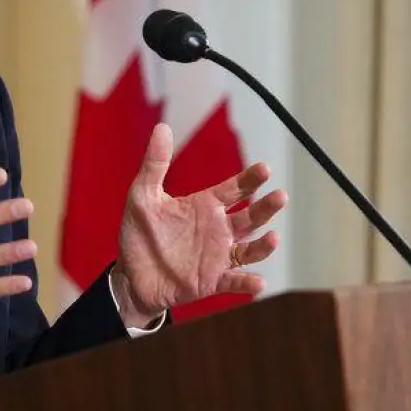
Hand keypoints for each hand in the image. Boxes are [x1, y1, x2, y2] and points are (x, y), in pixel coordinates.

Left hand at [111, 123, 286, 325]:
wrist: (131, 276)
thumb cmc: (140, 234)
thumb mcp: (142, 196)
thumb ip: (155, 164)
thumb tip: (162, 127)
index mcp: (205, 205)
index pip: (235, 188)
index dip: (250, 179)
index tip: (264, 168)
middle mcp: (218, 229)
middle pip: (250, 216)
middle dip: (266, 207)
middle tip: (280, 196)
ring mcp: (218, 256)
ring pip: (249, 249)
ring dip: (263, 245)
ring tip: (272, 237)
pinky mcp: (212, 281)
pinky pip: (234, 282)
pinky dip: (247, 283)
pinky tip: (257, 282)